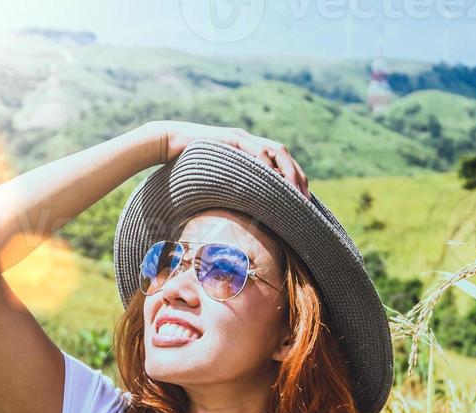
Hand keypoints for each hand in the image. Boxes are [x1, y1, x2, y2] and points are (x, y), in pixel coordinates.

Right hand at [144, 120, 309, 196]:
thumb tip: (243, 212)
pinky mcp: (231, 139)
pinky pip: (255, 151)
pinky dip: (266, 165)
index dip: (294, 177)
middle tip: (305, 198)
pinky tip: (273, 180)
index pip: (280, 160)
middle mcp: (249, 141)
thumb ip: (232, 187)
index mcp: (249, 149)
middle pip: (283, 153)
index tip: (304, 199)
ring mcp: (241, 138)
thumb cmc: (190, 165)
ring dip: (288, 171)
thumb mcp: (216, 178)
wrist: (170, 143)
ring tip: (294, 191)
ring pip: (275, 150)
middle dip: (297, 175)